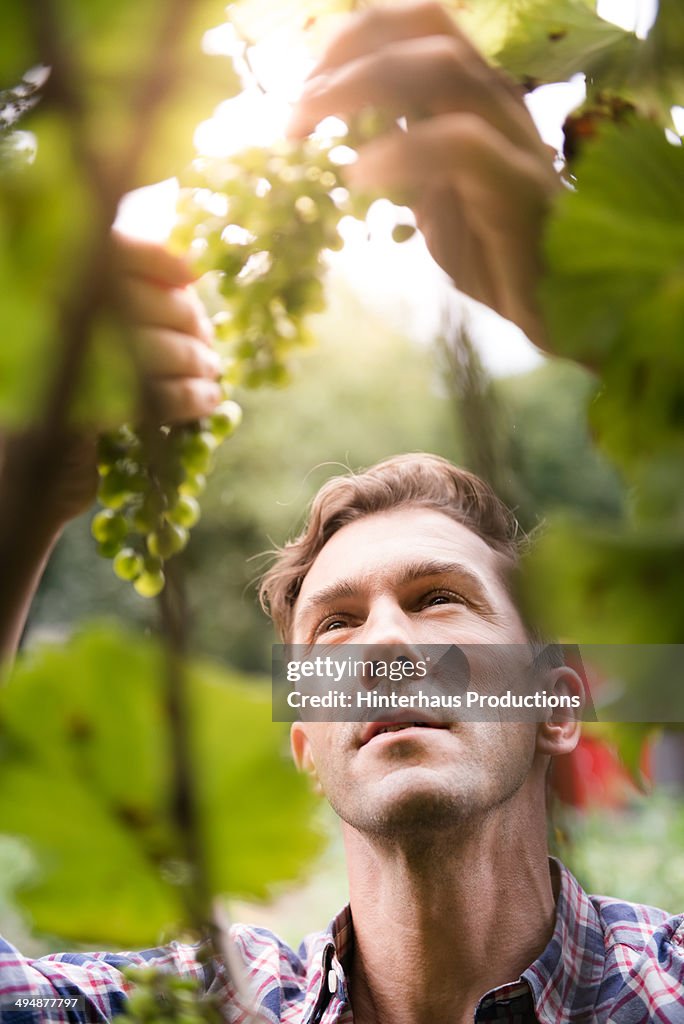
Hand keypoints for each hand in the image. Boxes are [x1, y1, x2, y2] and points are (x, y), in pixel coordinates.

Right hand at [1, 231, 221, 529]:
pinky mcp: (76, 419)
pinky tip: (207, 403)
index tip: (193, 273)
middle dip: (186, 319)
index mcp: (50, 297)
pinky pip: (150, 396)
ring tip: (213, 375)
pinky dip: (188, 399)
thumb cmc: (71, 413)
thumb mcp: (96, 351)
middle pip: (136, 297)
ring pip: (147, 346)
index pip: (107, 252)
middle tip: (209, 345)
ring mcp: (58, 371)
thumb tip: (189, 275)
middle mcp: (48, 325)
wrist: (31, 488)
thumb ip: (126, 311)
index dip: (156, 256)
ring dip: (193, 361)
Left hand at [288, 1, 558, 348]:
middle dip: (348, 51)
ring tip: (309, 132)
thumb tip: (328, 138)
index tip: (301, 90)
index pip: (416, 23)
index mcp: (472, 97)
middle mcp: (497, 102)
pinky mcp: (521, 190)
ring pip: (446, 70)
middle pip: (428, 25)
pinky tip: (358, 177)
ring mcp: (514, 140)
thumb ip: (393, 156)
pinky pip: (462, 147)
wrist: (553, 308)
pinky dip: (401, 150)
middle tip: (295, 112)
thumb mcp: (426, 196)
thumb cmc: (489, 252)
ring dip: (361, 87)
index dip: (351, 38)